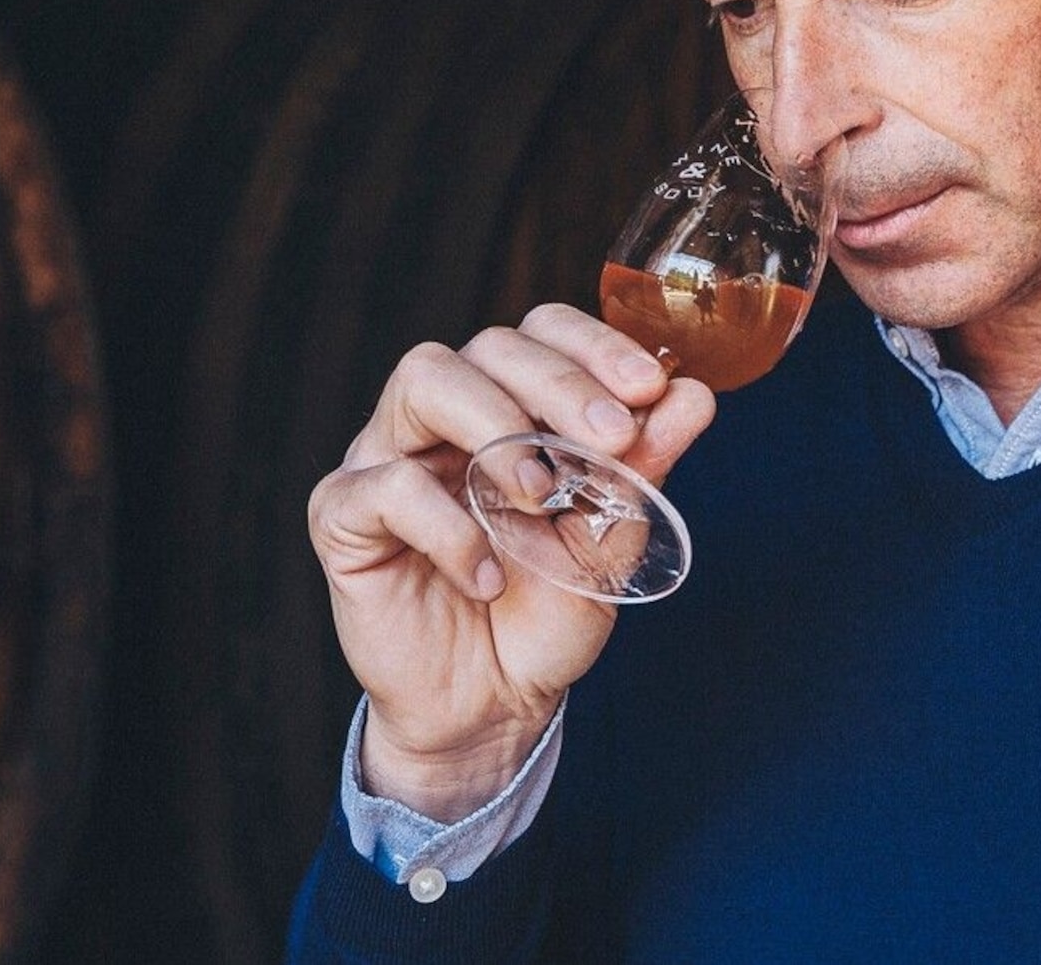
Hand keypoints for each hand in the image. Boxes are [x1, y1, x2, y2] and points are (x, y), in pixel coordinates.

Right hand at [308, 302, 716, 820]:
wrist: (493, 708)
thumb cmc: (546, 612)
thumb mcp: (609, 539)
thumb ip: (642, 467)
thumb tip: (694, 395)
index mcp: (507, 407)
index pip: (540, 332)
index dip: (592, 345)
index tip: (649, 387)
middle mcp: (442, 418)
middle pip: (487, 346)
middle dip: (559, 383)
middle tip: (612, 439)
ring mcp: (387, 457)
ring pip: (424, 379)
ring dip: (497, 426)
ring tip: (542, 497)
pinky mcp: (345, 517)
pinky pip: (385, 486)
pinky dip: (447, 527)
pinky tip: (488, 577)